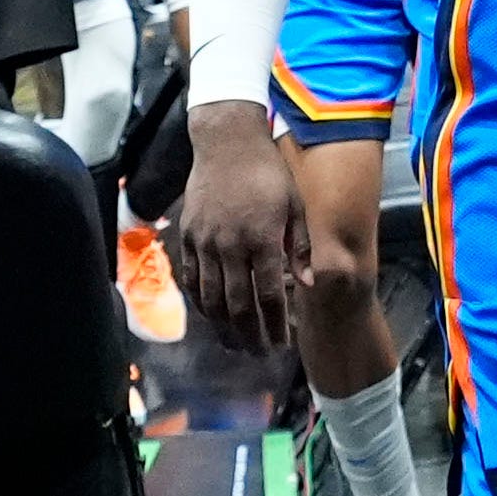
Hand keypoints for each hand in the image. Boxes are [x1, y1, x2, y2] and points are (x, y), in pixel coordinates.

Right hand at [164, 103, 306, 352]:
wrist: (227, 141)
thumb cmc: (268, 172)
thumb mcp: (295, 204)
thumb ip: (300, 246)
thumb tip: (309, 285)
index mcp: (262, 238)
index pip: (269, 295)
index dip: (275, 324)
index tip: (281, 344)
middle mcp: (230, 245)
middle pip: (238, 305)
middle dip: (249, 335)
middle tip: (259, 354)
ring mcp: (205, 241)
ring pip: (210, 297)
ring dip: (223, 327)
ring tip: (234, 345)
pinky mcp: (188, 235)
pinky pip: (191, 278)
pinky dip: (200, 302)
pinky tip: (211, 316)